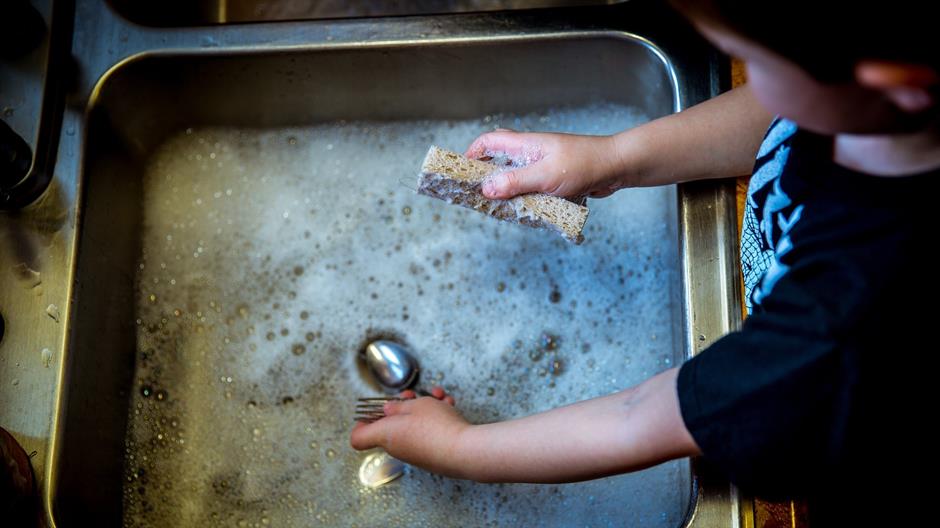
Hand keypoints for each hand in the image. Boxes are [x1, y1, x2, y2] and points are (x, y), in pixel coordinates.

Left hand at [350, 387, 470, 477]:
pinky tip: (449, 406)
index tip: (371, 410)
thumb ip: (398, 406)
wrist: (463, 450)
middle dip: (403, 406)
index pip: (358, 438)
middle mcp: (398, 447)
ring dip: (425, 408)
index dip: (361, 423)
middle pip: (390, 425)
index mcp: (385, 435)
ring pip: (413, 425)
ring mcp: (415, 453)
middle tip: (412, 395)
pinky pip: (428, 433)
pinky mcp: (432, 455)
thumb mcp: (415, 405)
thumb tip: (388, 411)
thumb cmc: (436, 427)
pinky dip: (437, 419)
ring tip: (438, 396)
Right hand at [465, 129, 626, 199]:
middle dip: (486, 177)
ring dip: (506, 192)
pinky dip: (524, 199)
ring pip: (515, 178)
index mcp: (525, 145)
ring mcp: (542, 166)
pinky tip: (524, 212)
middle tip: (476, 196)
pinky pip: (531, 189)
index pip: (489, 141)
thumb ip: (514, 182)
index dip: (472, 154)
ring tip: (498, 209)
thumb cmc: (584, 165)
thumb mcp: (545, 176)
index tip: (461, 172)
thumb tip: (485, 188)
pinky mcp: (553, 180)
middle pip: (499, 161)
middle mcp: (531, 153)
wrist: (616, 167)